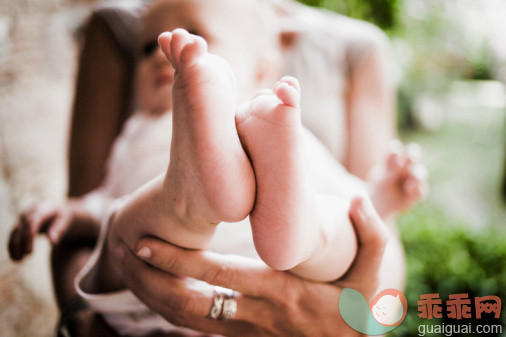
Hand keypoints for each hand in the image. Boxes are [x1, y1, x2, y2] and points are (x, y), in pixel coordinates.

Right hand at [8, 199, 93, 260]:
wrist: (57, 209)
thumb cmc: (63, 216)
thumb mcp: (65, 220)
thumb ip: (59, 230)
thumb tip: (53, 243)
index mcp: (42, 209)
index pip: (32, 222)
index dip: (28, 237)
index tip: (29, 252)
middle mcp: (29, 213)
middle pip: (21, 228)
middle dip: (20, 243)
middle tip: (23, 258)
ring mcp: (23, 218)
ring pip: (14, 232)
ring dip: (13, 246)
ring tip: (17, 260)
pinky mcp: (20, 225)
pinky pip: (14, 236)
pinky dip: (13, 246)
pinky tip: (16, 258)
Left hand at [113, 194, 387, 335]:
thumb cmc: (354, 314)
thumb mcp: (372, 277)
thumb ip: (371, 236)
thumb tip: (358, 200)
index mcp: (278, 293)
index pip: (218, 276)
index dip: (178, 260)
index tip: (144, 242)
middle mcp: (252, 315)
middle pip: (187, 302)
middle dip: (148, 278)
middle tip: (120, 250)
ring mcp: (241, 333)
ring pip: (182, 320)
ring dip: (149, 294)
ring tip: (125, 267)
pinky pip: (192, 329)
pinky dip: (166, 311)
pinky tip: (151, 291)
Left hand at [368, 140, 428, 217]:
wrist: (379, 208)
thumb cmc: (378, 190)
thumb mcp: (382, 181)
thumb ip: (393, 172)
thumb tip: (402, 163)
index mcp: (392, 161)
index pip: (394, 151)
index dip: (395, 149)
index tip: (393, 150)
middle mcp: (404, 167)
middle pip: (412, 156)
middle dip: (413, 154)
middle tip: (412, 157)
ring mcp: (412, 179)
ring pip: (419, 173)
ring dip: (417, 174)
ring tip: (413, 178)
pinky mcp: (417, 192)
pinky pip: (421, 190)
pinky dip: (417, 189)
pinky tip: (410, 190)